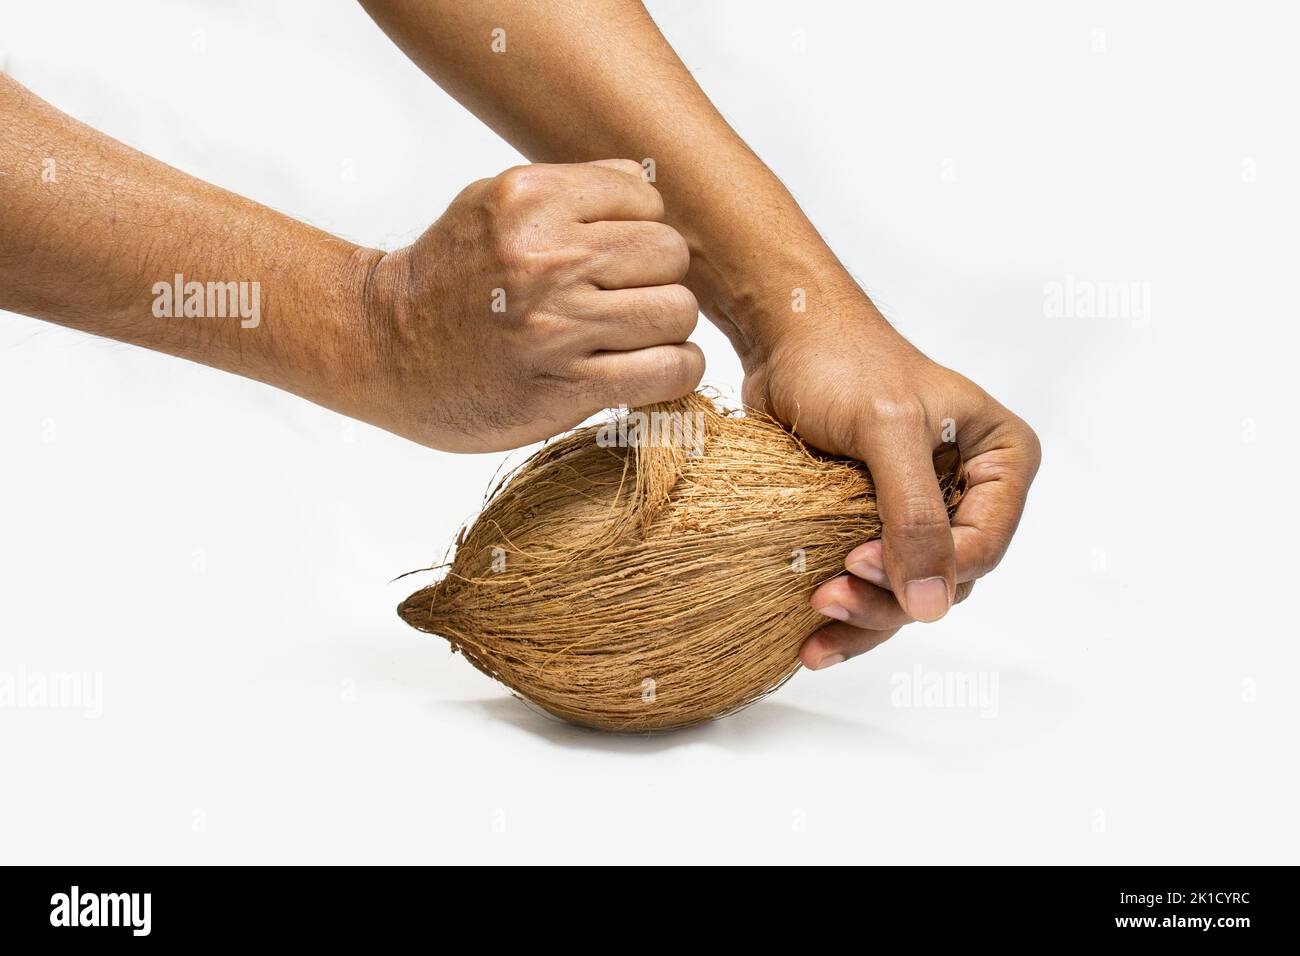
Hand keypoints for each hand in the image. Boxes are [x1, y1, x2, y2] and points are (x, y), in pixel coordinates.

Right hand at [354, 160, 703, 451]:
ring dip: (667, 328)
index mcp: (530, 200)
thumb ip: (569, 191)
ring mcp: (558, 324)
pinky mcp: (567, 384)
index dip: (640, 230)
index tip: (616, 259)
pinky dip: (674, 370)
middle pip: (670, 254)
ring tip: (635, 337)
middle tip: (628, 301)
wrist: (382, 349)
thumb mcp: (491, 204)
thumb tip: (646, 185)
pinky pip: (669, 369)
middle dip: (658, 278)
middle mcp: (547, 257)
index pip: (646, 199)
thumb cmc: (446, 279)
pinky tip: (650, 370)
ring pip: (677, 310)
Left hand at [742, 301, 1040, 669]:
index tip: (857, 561)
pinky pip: (875, 585)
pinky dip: (847, 611)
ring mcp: (926, 513)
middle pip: (947, 579)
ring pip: (910, 593)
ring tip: (815, 630)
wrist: (787, 339)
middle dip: (888, 600)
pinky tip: (813, 641)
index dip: (928, 570)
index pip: (984, 545)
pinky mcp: (878, 525)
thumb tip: (932, 605)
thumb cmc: (844, 363)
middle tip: (826, 599)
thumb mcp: (887, 431)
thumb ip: (913, 515)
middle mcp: (973, 493)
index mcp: (1001, 462)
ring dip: (864, 617)